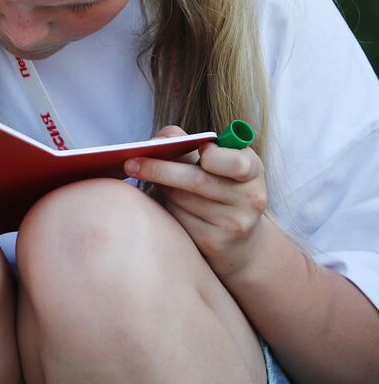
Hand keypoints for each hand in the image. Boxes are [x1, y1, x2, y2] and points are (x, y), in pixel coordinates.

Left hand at [125, 125, 269, 276]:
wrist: (239, 240)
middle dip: (158, 169)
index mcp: (252, 171)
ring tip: (157, 183)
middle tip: (130, 163)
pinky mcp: (213, 243)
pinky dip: (165, 208)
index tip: (197, 150)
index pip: (237, 163)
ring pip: (181, 199)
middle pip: (196, 180)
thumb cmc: (216, 187)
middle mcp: (250, 198)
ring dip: (161, 189)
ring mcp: (234, 224)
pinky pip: (177, 219)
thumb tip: (158, 140)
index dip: (213, 156)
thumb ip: (187, 142)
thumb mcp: (214, 161)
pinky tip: (167, 205)